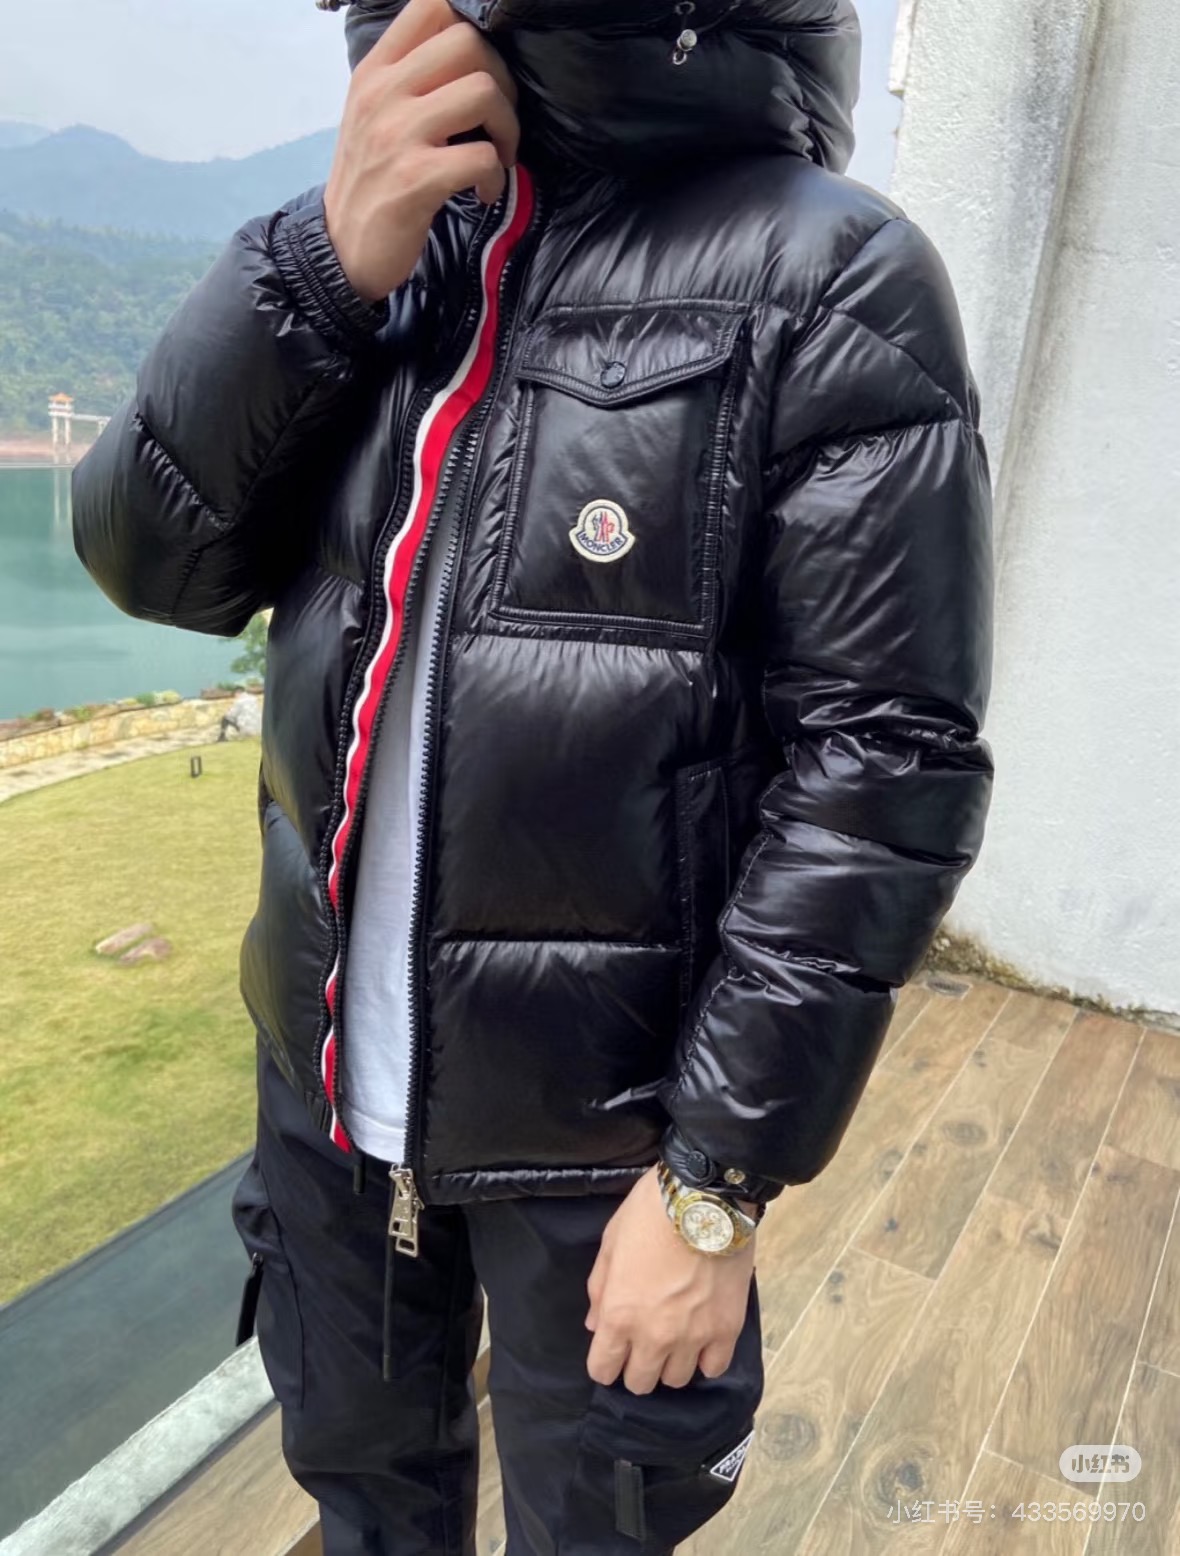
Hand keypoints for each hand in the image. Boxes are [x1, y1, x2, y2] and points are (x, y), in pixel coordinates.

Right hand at [324, 0, 520, 302]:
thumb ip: (409, 78)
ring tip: (498, 155)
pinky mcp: (417, 179)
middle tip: (497, 120)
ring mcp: (398, 134)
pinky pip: (482, 156)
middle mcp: (384, 93)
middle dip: (502, 81)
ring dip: (507, 127)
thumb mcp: (373, 114)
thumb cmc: (369, 180)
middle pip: (467, 42)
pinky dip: (495, 176)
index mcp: (375, 70)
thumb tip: (466, 51)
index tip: (482, 68)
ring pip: (483, 91)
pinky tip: (483, 192)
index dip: (472, 26)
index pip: (430, 6)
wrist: (341, 248)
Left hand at [584, 1166, 755, 1394]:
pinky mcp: (726, 1329)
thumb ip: (600, 1289)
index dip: (604, 1363)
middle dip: (635, 1367)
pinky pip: (714, 1368)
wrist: (704, 1198)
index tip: (611, 1352)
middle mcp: (654, 1336)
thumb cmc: (650, 1214)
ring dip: (670, 1363)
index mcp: (620, 1315)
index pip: (603, 1369)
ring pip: (676, 1380)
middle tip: (642, 1344)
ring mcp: (693, 1336)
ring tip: (674, 1340)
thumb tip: (596, 1325)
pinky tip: (702, 1341)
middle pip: (640, 1382)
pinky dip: (706, 1359)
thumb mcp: (611, 1243)